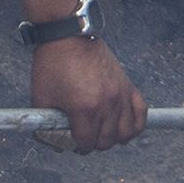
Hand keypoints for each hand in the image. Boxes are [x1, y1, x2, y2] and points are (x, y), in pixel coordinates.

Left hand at [31, 37, 147, 152]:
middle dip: (94, 143)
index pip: (86, 143)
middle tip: (85, 137)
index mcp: (84, 109)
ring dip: (114, 137)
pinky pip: (141, 112)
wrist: (69, 35)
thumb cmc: (53, 65)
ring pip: (126, 132)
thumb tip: (54, 143)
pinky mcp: (127, 85)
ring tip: (104, 133)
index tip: (72, 142)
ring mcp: (120, 94)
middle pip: (107, 141)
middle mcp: (106, 104)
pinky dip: (136, 124)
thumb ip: (45, 125)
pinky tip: (125, 126)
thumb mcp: (41, 98)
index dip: (77, 147)